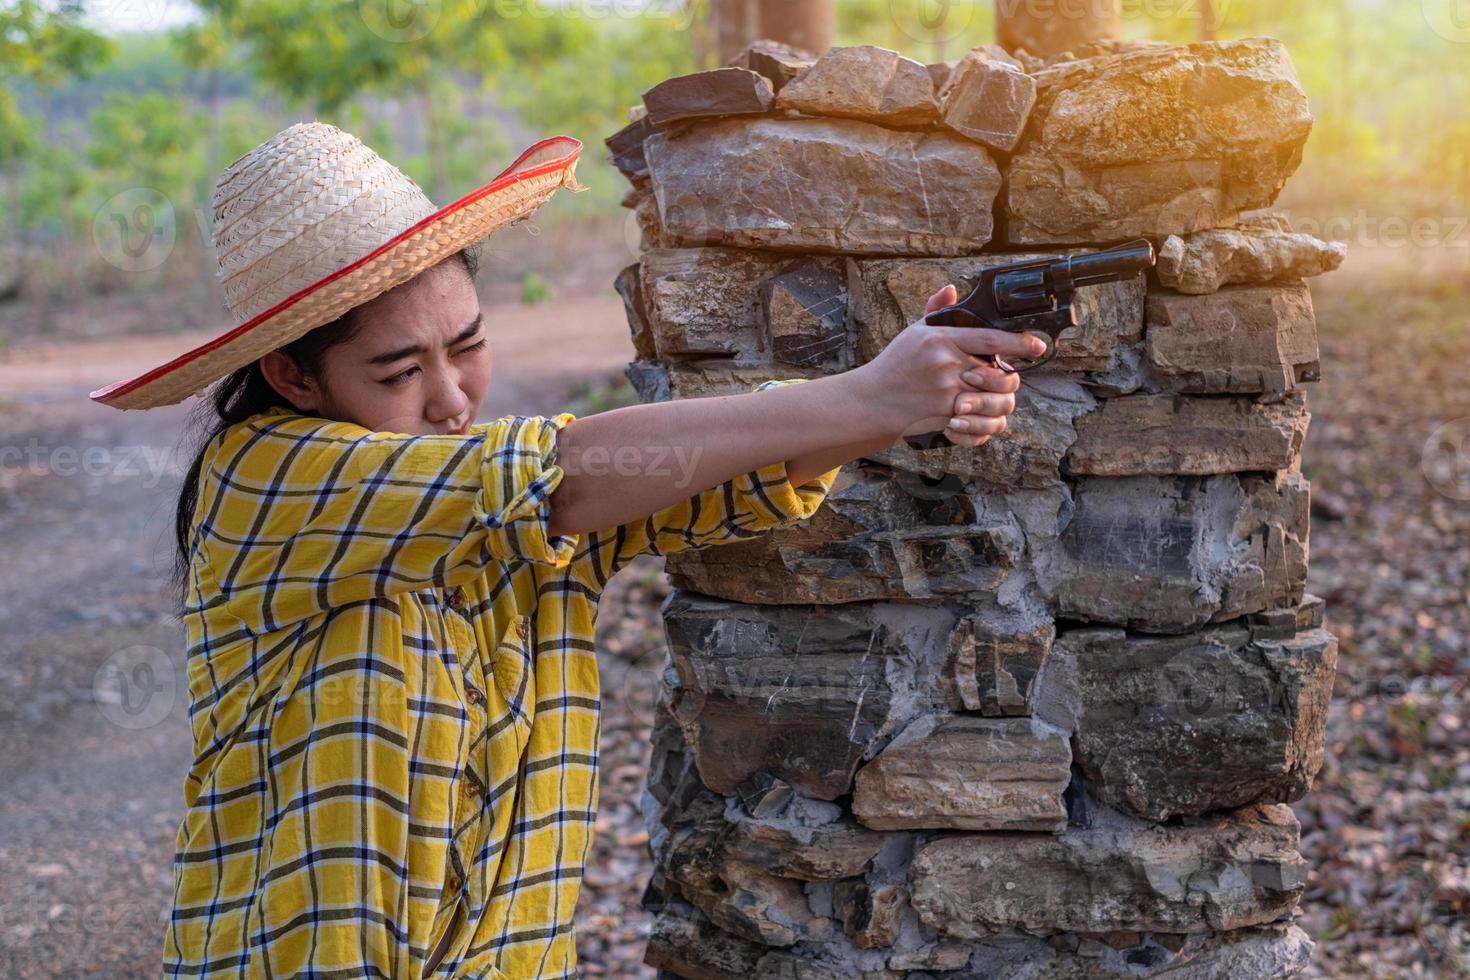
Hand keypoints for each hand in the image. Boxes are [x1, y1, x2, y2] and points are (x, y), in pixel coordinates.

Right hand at [859, 284, 1041, 447]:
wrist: (870, 401)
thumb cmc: (895, 365)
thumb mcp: (913, 332)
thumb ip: (937, 311)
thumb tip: (952, 289)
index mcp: (942, 339)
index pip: (991, 338)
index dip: (1019, 342)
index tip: (1037, 345)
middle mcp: (947, 366)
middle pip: (1001, 375)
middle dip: (1010, 379)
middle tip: (1007, 379)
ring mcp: (947, 394)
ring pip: (996, 403)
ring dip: (999, 404)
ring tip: (993, 400)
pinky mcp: (944, 418)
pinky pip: (979, 425)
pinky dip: (984, 426)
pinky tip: (980, 419)